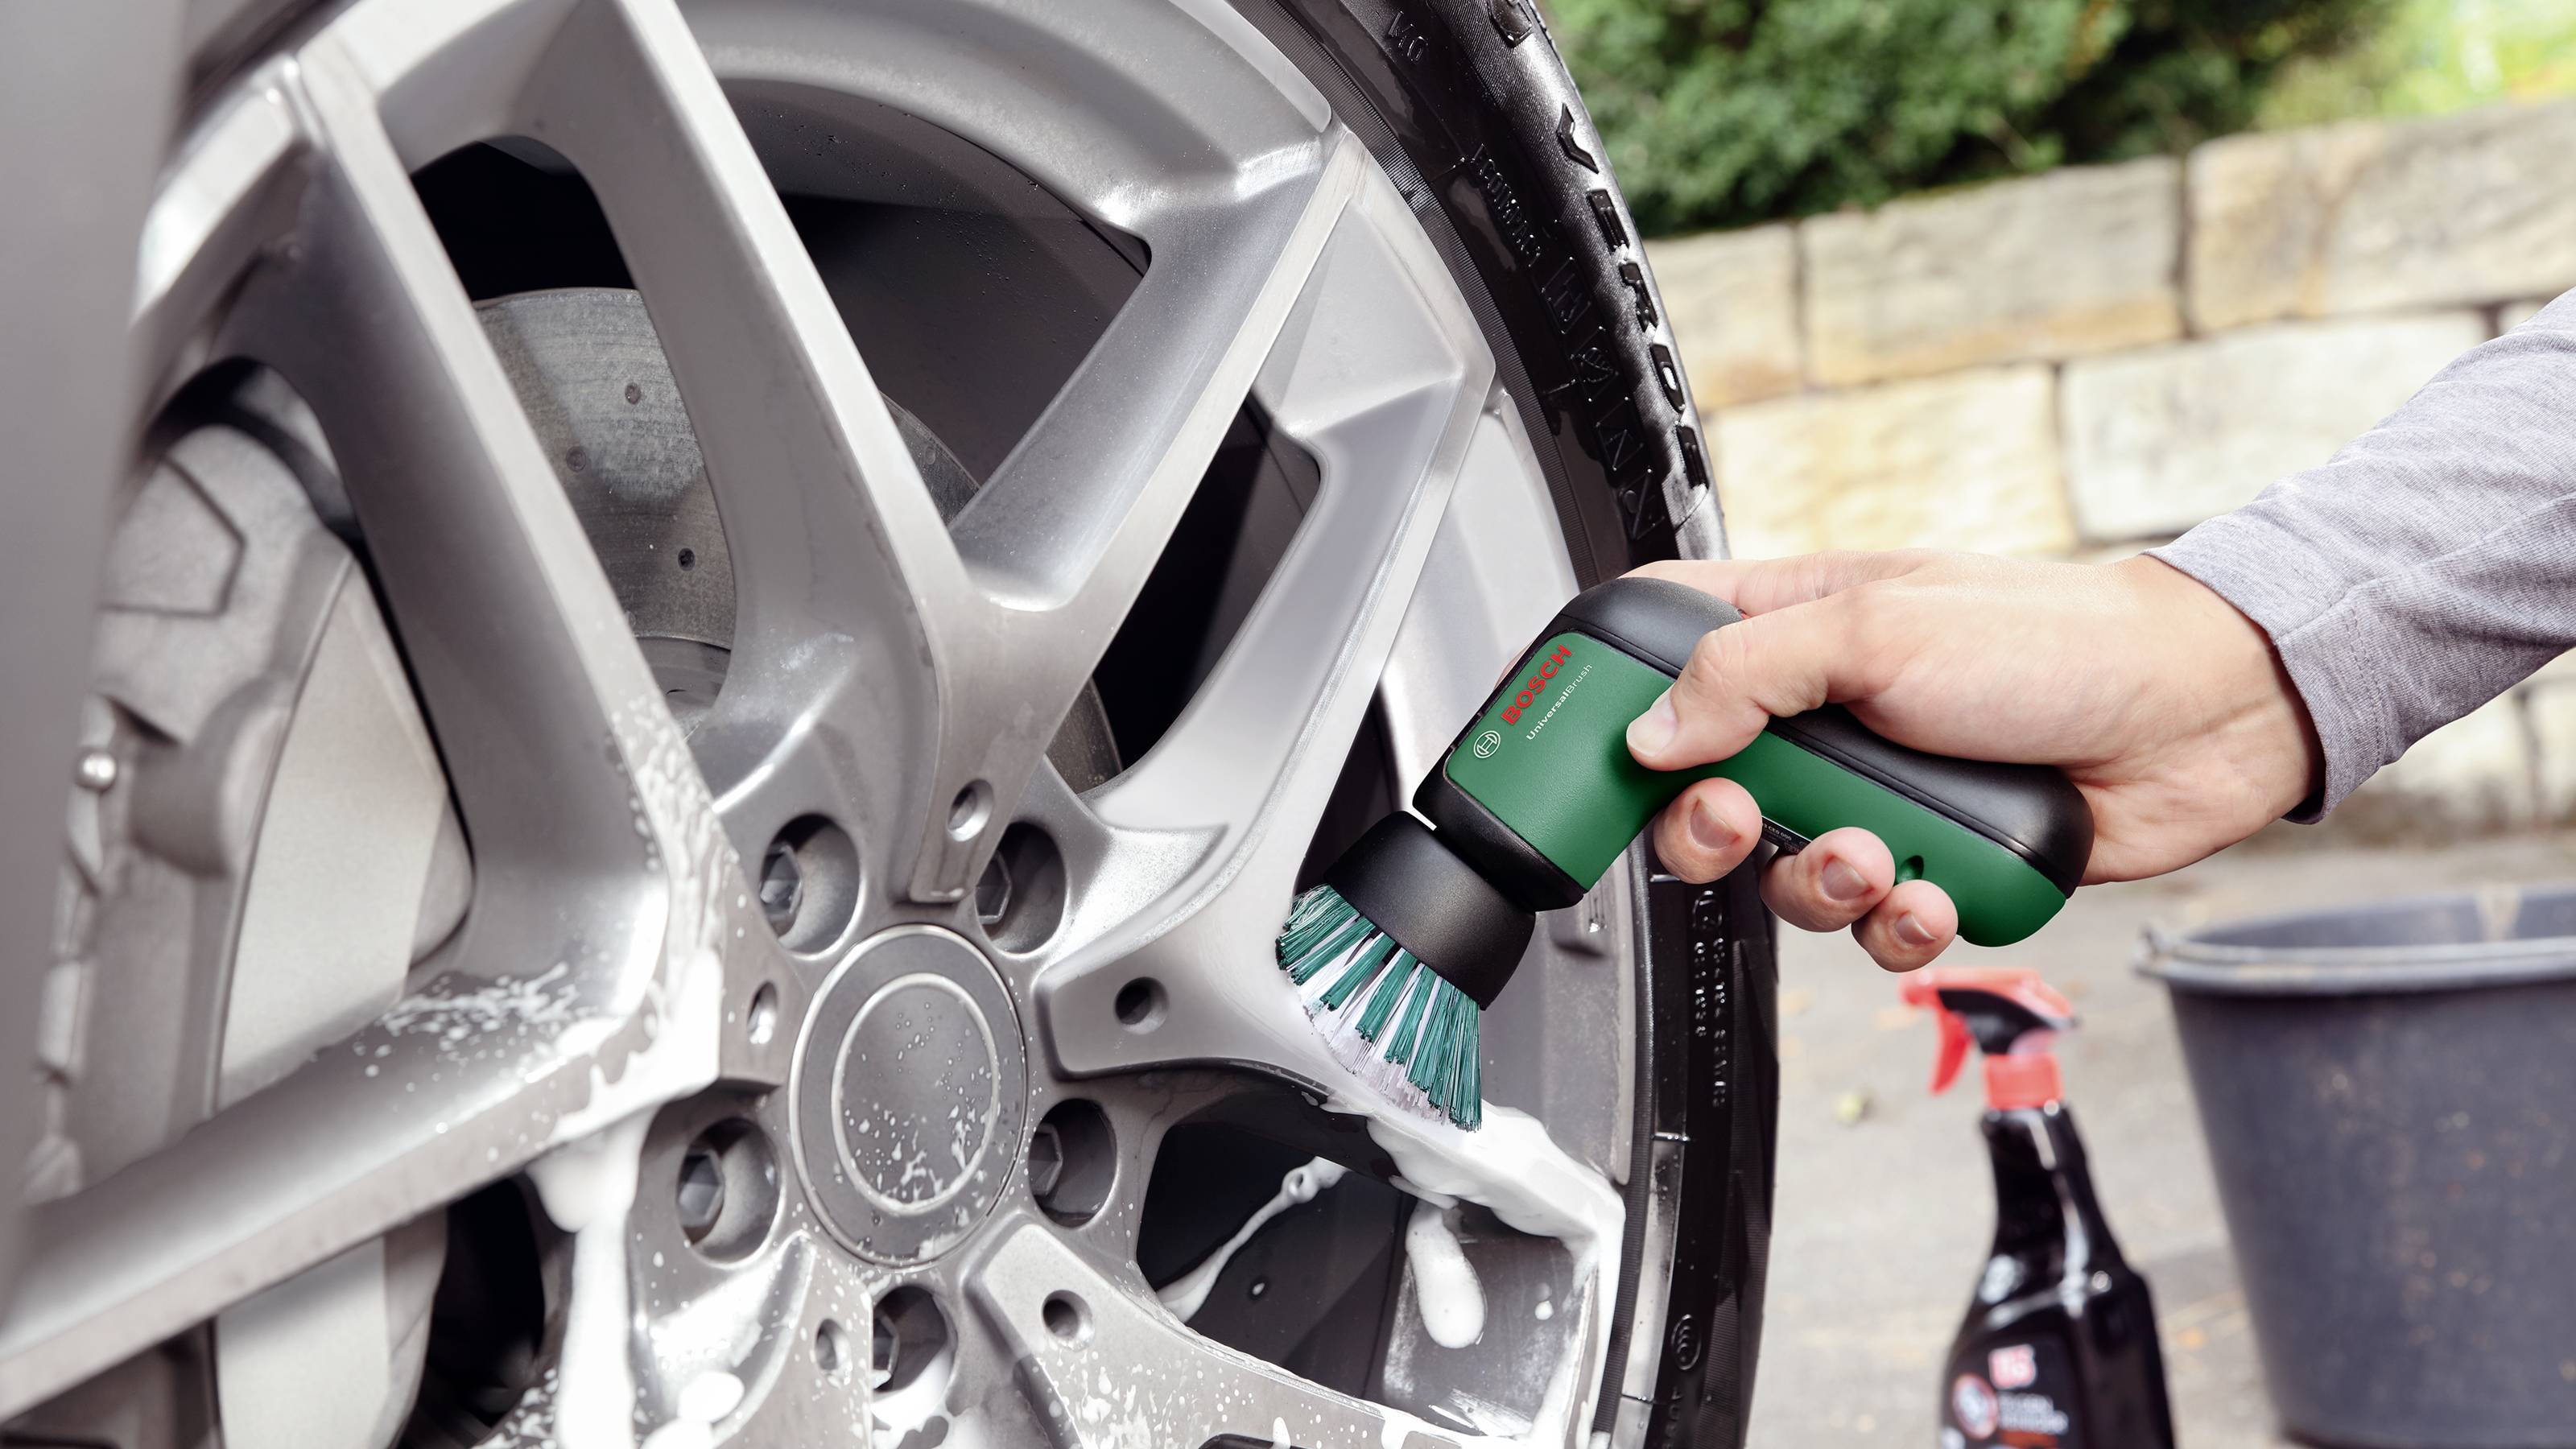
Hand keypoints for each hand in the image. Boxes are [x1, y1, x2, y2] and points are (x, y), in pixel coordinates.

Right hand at [1624, 551, 2320, 969]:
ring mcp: (1873, 797)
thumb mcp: (1878, 628)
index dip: (1608, 707)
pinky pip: (1872, 930)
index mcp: (1790, 627)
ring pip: (1781, 875)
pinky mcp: (1929, 867)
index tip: (1585, 757)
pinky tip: (1938, 889)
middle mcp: (1819, 717)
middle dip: (1710, 825)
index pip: (1658, 653)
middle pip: (1698, 791)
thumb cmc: (2058, 639)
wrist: (2194, 720)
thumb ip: (1749, 674)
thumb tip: (1653, 730)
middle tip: (1735, 819)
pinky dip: (1900, 925)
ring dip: (1823, 884)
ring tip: (1879, 857)